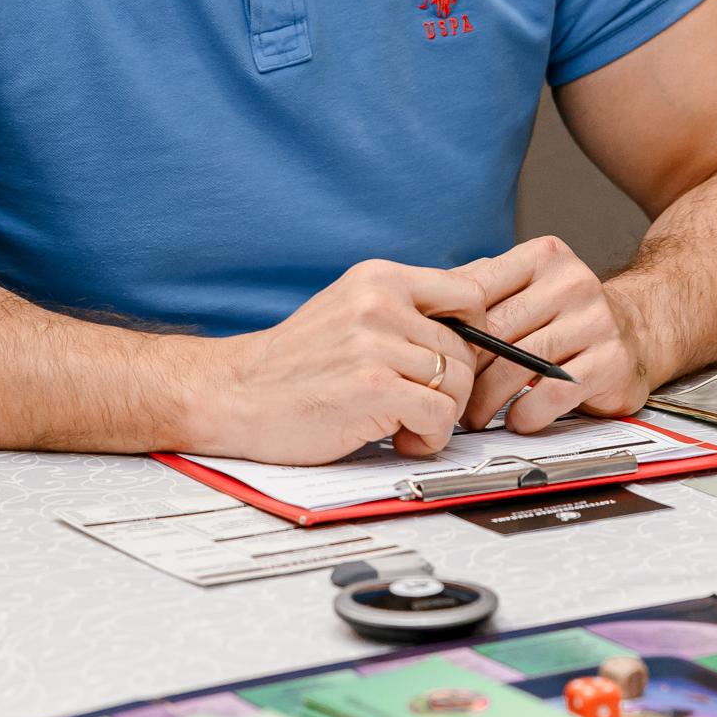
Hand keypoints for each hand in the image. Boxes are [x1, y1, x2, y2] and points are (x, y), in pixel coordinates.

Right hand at [191, 258, 490, 464]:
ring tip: (403, 424)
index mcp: (377, 278)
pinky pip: (440, 415)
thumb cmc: (293, 364)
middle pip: (467, 349)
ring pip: (458, 383)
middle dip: (452, 387)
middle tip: (418, 406)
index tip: (454, 361)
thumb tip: (483, 280)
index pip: (468, 293)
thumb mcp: (350, 311)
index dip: (476, 334)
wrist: (233, 395)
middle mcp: (379, 302)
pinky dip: (429, 437)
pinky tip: (399, 437)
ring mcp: (375, 343)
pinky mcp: (373, 387)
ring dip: (439, 417)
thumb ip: (407, 304)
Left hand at [448, 235, 653, 433]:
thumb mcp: (526, 286)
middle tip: (447, 394)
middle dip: (465, 370)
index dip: (449, 330)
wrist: (638, 330)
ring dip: (489, 399)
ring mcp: (596, 321)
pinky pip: (555, 392)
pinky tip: (518, 418)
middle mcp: (573, 282)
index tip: (431, 357)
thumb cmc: (566, 314)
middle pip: (497, 331)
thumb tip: (422, 305)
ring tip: (473, 415)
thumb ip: (480, 289)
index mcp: (544, 257)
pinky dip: (528, 412)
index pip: (479, 292)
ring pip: (521, 364)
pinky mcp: (611, 361)